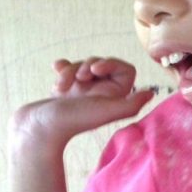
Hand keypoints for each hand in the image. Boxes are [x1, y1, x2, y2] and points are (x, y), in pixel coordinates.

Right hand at [9, 57, 154, 148]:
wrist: (39, 128)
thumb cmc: (74, 120)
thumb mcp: (107, 111)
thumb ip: (131, 103)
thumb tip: (151, 93)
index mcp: (114, 97)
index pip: (125, 69)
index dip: (112, 63)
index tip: (97, 69)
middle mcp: (100, 94)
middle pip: (102, 63)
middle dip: (88, 65)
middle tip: (81, 78)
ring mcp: (81, 91)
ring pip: (83, 65)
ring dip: (71, 70)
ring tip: (62, 86)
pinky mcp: (65, 89)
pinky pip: (67, 68)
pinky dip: (62, 67)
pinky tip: (56, 69)